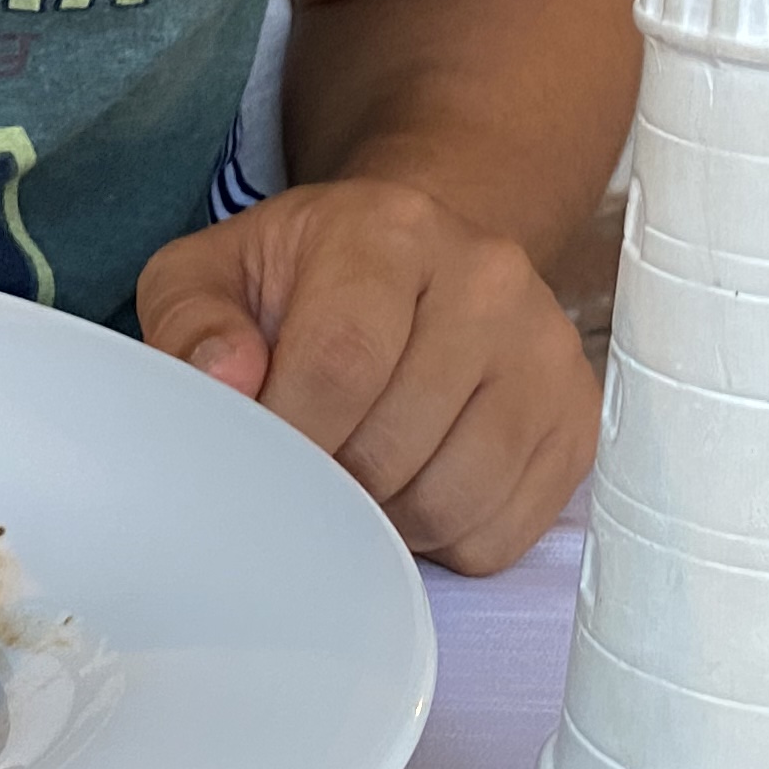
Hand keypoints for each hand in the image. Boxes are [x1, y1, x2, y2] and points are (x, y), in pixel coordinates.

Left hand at [136, 176, 598, 573]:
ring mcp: (545, 350)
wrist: (420, 259)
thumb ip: (192, 321)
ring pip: (452, 500)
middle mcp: (486, 278)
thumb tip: (224, 379)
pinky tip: (416, 481)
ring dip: (387, 517)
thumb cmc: (306, 278)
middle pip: (393, 446)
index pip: (341, 361)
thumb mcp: (216, 272)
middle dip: (328, 482)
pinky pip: (502, 533)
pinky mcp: (576, 418)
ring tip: (358, 469)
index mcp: (389, 230)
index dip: (288, 434)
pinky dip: (445, 538)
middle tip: (303, 463)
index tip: (258, 456)